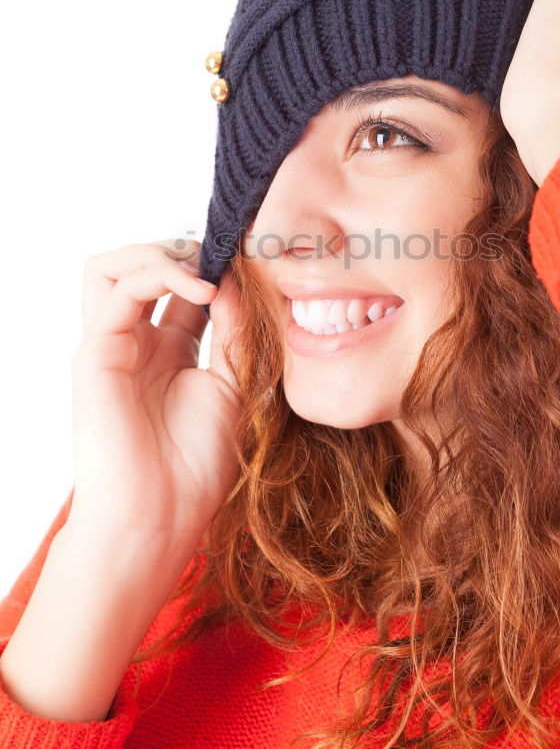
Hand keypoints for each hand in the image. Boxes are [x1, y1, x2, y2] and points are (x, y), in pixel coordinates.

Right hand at [69, 240, 239, 549]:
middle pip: (142, 267)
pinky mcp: (96, 352)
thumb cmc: (197, 465)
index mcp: (170, 350)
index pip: (185, 286)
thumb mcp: (235, 384)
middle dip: (185, 251)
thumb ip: (236, 330)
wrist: (162, 516)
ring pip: (112, 267)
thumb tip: (239, 277)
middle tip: (226, 258)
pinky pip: (115, 291)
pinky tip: (201, 290)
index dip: (217, 267)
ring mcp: (113, 345)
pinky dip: (158, 274)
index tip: (256, 261)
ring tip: (205, 269)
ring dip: (160, 252)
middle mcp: (138, 342)